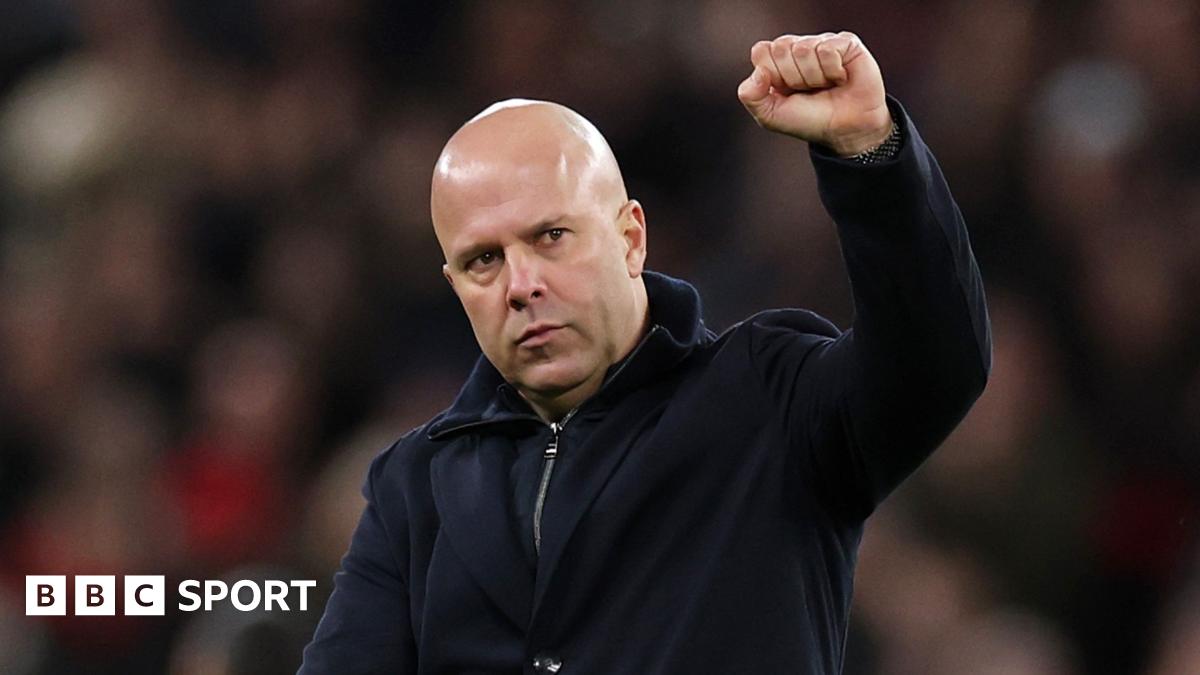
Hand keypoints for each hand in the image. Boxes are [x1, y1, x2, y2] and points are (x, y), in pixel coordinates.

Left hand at [737, 32, 890, 156]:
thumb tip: (759, 72)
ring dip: (814, 77)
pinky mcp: (845, 42)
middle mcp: (798, 48)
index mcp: (776, 61)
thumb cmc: (810, 121)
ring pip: (804, 49)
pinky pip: (828, 49)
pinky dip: (833, 71)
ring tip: (826, 86)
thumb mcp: (770, 116)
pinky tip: (840, 79)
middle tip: (808, 90)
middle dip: (793, 77)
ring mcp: (821, 43)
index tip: (786, 91)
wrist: (845, 131)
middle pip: (781, 47)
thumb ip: (750, 96)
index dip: (772, 75)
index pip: (761, 51)